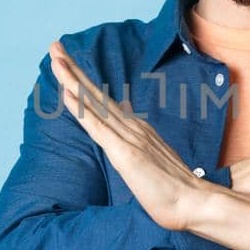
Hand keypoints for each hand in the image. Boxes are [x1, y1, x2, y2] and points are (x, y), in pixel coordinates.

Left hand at [48, 39, 207, 231]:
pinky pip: (98, 128)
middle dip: (72, 69)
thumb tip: (128, 149)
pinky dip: (81, 109)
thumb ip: (140, 153)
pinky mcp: (126, 154)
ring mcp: (130, 139)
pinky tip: (67, 94)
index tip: (66, 64)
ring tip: (55, 59)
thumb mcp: (152, 166)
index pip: (103, 102)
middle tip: (53, 46)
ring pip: (94, 104)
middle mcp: (133, 128)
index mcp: (137, 131)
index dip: (82, 82)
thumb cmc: (175, 192)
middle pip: (95, 94)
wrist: (195, 203)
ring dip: (72, 80)